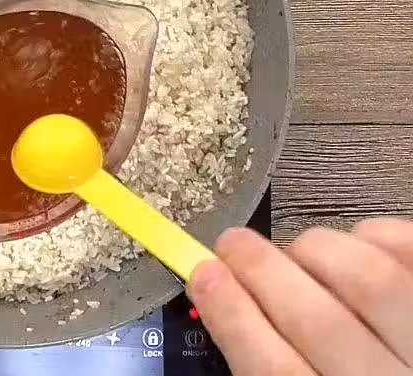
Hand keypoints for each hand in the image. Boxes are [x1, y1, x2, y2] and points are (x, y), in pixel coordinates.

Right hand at [188, 222, 412, 374]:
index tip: (205, 274)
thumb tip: (226, 301)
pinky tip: (356, 243)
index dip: (232, 314)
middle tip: (232, 242)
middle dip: (260, 269)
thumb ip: (272, 367)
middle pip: (315, 321)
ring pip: (369, 279)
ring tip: (299, 250)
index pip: (274, 370)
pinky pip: (411, 253)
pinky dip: (376, 235)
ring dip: (316, 250)